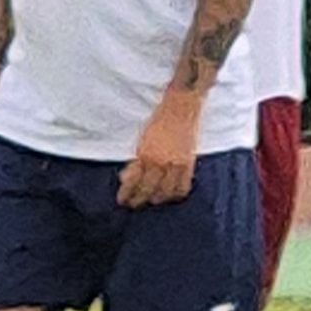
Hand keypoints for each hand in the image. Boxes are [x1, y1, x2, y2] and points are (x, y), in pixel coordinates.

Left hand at [118, 93, 200, 207]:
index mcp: (145, 155)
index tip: (122, 199)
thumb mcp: (142, 139)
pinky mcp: (188, 163)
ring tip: (152, 200)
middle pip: (148, 190)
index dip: (126, 194)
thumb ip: (137, 159)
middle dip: (139, 199)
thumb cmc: (159, 119)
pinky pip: (182, 187)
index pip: (133, 182)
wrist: (180, 106)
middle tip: (133, 204)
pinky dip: (175, 194)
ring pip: (166, 192)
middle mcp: (160, 162)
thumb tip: (127, 177)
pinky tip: (170, 195)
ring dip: (157, 198)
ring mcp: (175, 164)